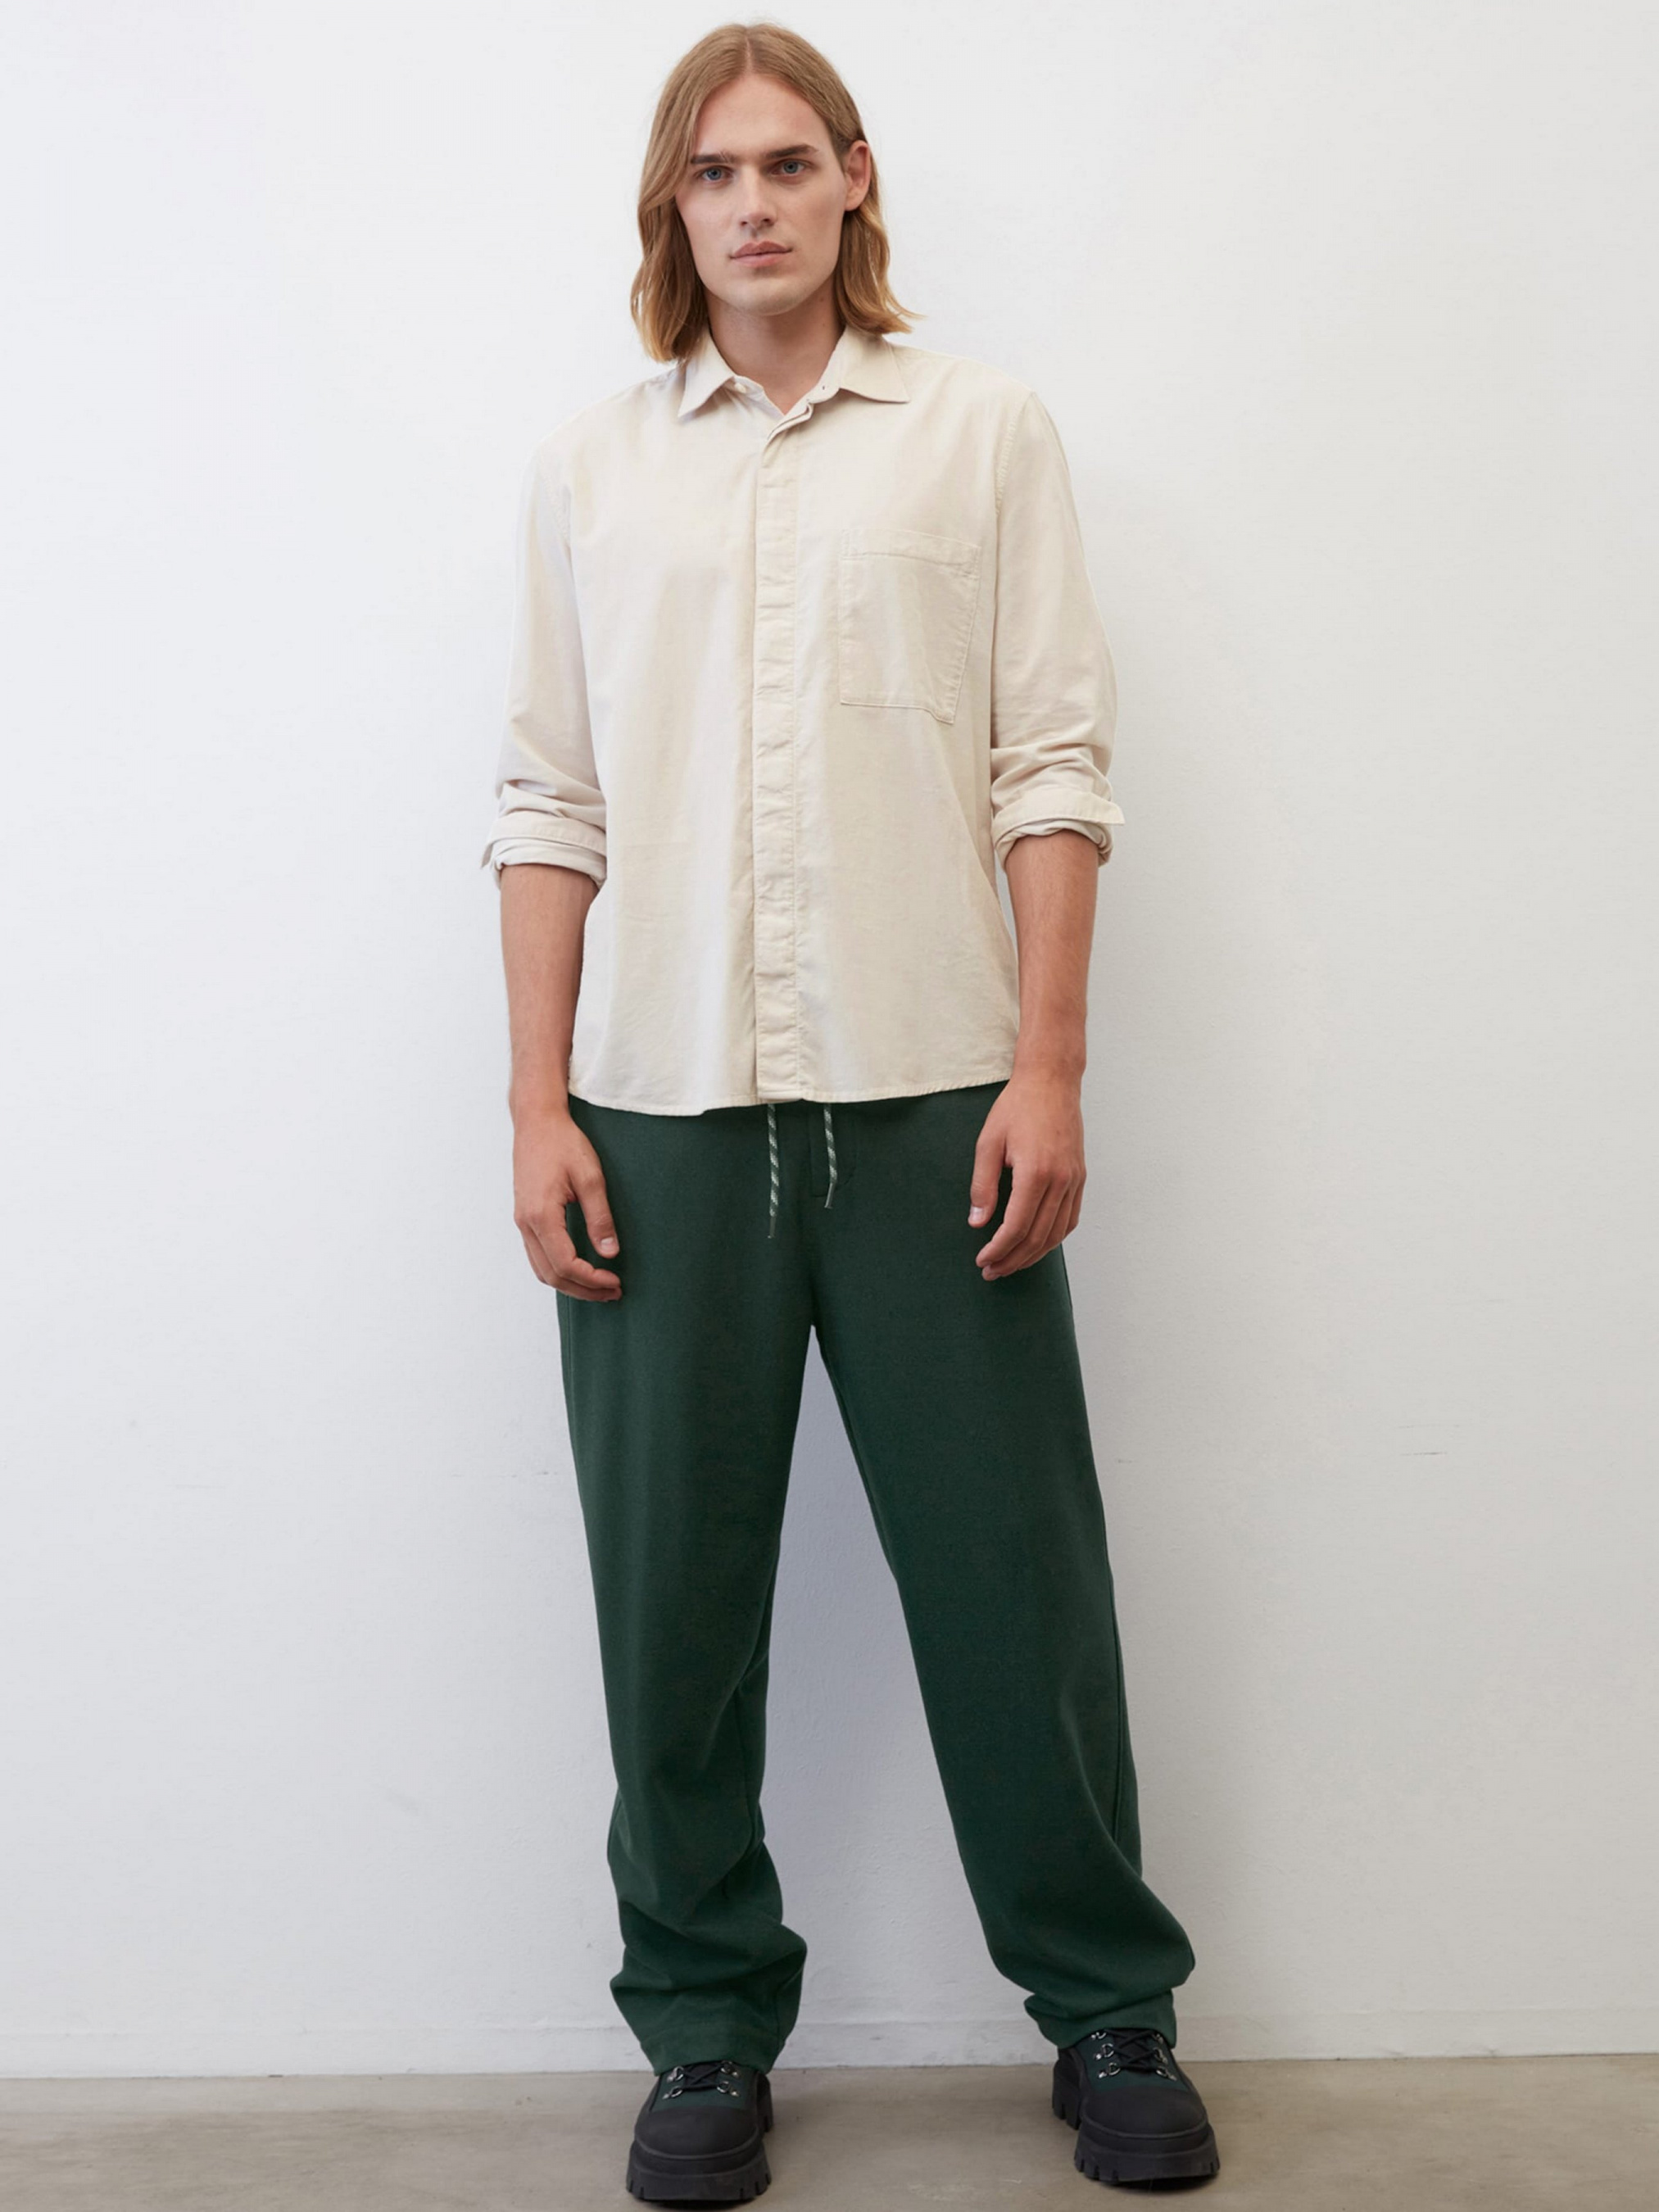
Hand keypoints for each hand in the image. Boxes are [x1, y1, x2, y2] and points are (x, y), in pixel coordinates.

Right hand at [512, 1106, 621, 1300]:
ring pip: (541, 1269)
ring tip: (598, 1287)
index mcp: (541, 1215)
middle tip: (612, 1292)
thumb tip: (610, 1253)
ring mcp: (521, 1222)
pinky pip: (537, 1256)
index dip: (592, 1280)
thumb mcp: (591, 1178)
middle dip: (583, 1290)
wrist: (537, 1122)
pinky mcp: (524, 1218)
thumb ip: (600, 1217)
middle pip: (551, 1275)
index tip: (615, 1282)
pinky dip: (557, 1270)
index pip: (566, 1264)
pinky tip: (579, 1269)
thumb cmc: (563, 1143)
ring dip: (570, 1284)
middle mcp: (526, 1224)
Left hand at [968, 1071, 1085, 1278]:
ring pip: (1057, 1233)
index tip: (983, 1260)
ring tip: (1011, 1265)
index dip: (999, 1249)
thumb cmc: (1016, 1108)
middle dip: (1013, 1260)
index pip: (1017, 1226)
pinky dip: (1054, 1238)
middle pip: (1038, 1237)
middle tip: (991, 1271)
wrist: (1051, 1082)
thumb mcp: (988, 1142)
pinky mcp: (1080, 1177)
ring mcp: (1074, 1180)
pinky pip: (1070, 1219)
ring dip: (1033, 1255)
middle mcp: (1060, 1181)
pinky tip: (1037, 1245)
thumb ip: (983, 1185)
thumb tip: (978, 1222)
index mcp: (1035, 1172)